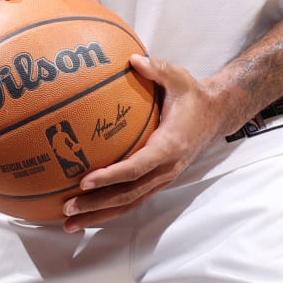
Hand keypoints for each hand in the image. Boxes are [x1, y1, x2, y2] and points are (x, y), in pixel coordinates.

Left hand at [61, 54, 229, 231]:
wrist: (215, 115)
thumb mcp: (178, 78)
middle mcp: (166, 169)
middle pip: (128, 195)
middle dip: (96, 204)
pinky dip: (109, 209)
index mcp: (169, 146)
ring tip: (69, 223)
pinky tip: (86, 212)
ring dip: (99, 214)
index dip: (109, 177)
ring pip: (129, 203)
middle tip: (67, 208)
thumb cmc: (192, 96)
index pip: (135, 168)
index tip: (84, 181)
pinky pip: (132, 199)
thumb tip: (132, 58)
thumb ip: (157, 69)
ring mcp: (163, 179)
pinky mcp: (158, 181)